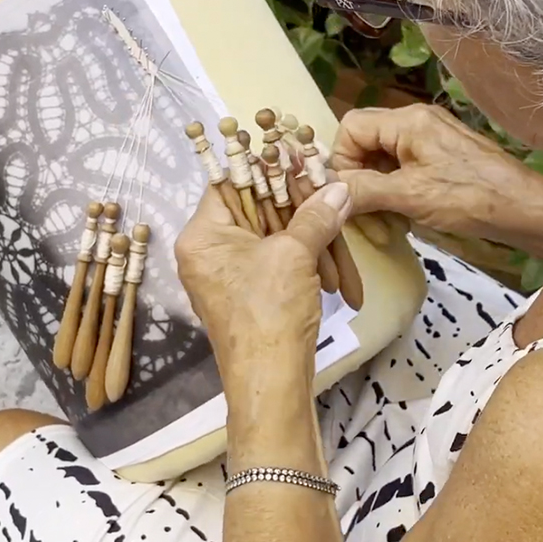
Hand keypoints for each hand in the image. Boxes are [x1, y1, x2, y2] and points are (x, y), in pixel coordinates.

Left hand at [175, 182, 351, 409]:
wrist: (271, 382)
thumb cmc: (270, 311)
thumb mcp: (294, 255)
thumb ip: (316, 215)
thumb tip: (339, 187)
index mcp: (203, 235)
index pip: (230, 182)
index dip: (266, 168)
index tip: (299, 159)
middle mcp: (209, 251)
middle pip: (257, 210)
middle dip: (300, 210)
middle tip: (331, 198)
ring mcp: (230, 274)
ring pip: (274, 239)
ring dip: (311, 244)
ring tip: (339, 254)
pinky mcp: (252, 294)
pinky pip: (279, 264)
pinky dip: (306, 266)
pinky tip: (334, 278)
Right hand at [332, 105, 542, 261]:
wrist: (525, 210)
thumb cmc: (470, 198)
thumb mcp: (410, 196)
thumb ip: (363, 189)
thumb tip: (322, 189)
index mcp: (408, 121)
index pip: (351, 127)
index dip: (341, 161)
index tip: (349, 195)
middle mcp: (415, 123)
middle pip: (364, 145)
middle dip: (358, 183)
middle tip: (364, 218)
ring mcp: (428, 141)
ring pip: (380, 163)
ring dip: (375, 195)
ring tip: (385, 226)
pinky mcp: (438, 160)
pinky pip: (400, 172)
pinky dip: (393, 196)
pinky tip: (401, 221)